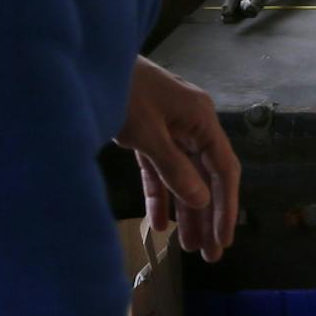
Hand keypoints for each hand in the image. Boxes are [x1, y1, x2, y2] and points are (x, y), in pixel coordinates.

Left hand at [116, 56, 240, 261]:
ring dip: (186, 211)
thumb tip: (202, 201)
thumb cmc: (122, 90)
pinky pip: (160, 168)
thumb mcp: (147, 133)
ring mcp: (170, 128)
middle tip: (209, 255)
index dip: (226, 207)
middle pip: (207, 177)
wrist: (89, 60)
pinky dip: (160, 193)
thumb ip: (174, 168)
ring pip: (184, 176)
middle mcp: (191, 124)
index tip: (223, 240)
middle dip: (208, 216)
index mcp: (201, 119)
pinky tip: (159, 223)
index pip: (223, 170)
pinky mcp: (149, 132)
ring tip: (186, 248)